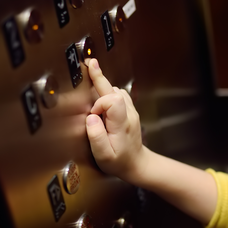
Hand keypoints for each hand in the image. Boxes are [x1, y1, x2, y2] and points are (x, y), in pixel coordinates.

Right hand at [84, 58, 146, 182]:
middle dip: (100, 78)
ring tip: (92, 77)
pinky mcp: (129, 111)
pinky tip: (100, 96)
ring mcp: (131, 111)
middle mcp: (129, 114)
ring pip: (117, 92)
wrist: (137, 164)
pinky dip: (108, 93)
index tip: (92, 115)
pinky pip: (119, 96)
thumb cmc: (119, 162)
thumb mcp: (104, 155)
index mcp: (122, 123)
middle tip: (90, 64)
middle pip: (115, 91)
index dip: (99, 103)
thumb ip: (96, 136)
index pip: (113, 100)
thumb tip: (90, 117)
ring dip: (104, 88)